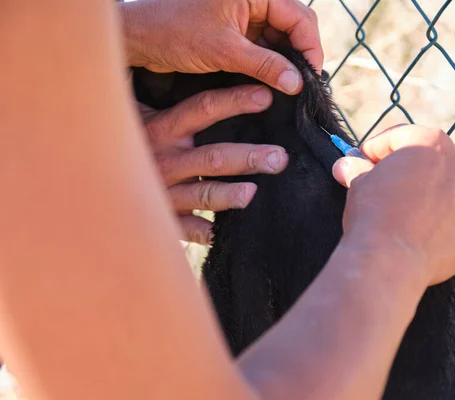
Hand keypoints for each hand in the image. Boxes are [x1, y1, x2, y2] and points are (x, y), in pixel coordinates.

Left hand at [119, 0, 322, 94]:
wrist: (141, 37)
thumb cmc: (175, 33)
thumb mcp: (224, 51)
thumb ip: (265, 65)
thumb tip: (298, 83)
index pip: (299, 17)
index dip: (310, 48)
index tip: (313, 77)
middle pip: (294, 24)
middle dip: (301, 53)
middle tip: (305, 85)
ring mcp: (246, 12)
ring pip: (281, 36)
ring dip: (287, 60)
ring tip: (292, 86)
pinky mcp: (237, 28)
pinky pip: (264, 43)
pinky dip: (271, 61)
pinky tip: (276, 79)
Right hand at [140, 84, 288, 243]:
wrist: (88, 180)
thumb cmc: (126, 141)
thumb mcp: (138, 116)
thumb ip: (171, 107)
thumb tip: (211, 82)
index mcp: (162, 129)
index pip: (203, 110)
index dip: (235, 102)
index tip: (266, 97)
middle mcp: (165, 160)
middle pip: (213, 157)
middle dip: (248, 157)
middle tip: (279, 157)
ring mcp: (164, 191)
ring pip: (203, 194)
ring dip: (230, 195)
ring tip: (254, 192)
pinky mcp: (163, 217)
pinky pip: (186, 229)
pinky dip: (206, 232)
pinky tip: (227, 232)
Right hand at [332, 125, 454, 285]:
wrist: (389, 260)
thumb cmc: (373, 215)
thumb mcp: (359, 184)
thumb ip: (359, 169)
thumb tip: (346, 166)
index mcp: (431, 143)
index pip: (403, 137)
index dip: (379, 149)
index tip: (365, 161)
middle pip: (436, 162)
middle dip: (414, 173)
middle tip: (391, 190)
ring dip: (438, 199)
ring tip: (413, 219)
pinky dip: (451, 228)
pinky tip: (430, 239)